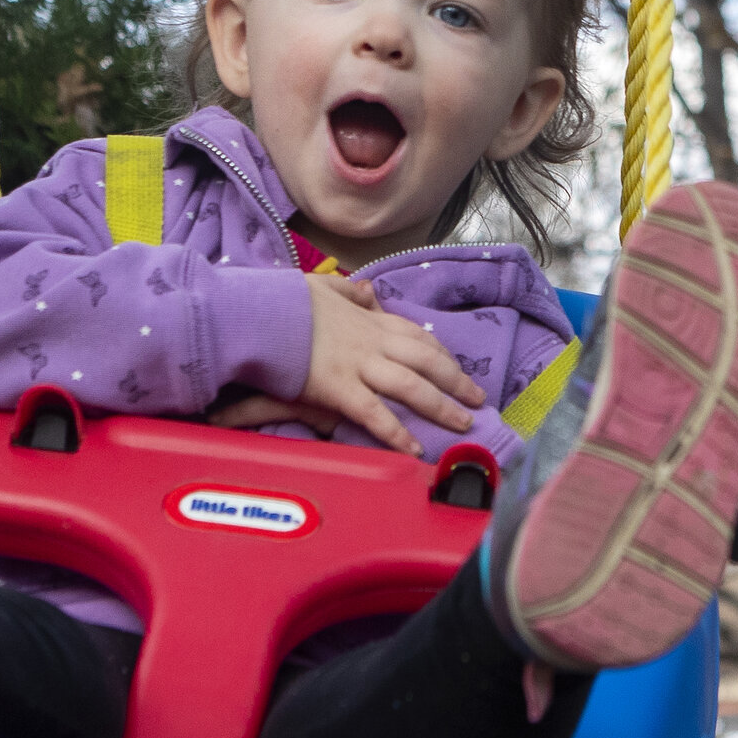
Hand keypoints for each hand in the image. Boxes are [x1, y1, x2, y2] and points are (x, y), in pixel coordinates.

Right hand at [286, 273, 485, 455]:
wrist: (258, 313)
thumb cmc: (287, 302)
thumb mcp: (322, 287)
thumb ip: (348, 292)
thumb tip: (365, 290)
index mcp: (369, 320)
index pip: (416, 335)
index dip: (441, 353)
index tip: (456, 366)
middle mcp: (372, 342)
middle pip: (426, 361)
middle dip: (457, 381)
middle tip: (479, 399)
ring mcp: (358, 365)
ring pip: (411, 387)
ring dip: (441, 407)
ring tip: (463, 425)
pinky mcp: (339, 388)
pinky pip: (376, 414)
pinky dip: (398, 433)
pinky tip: (416, 449)